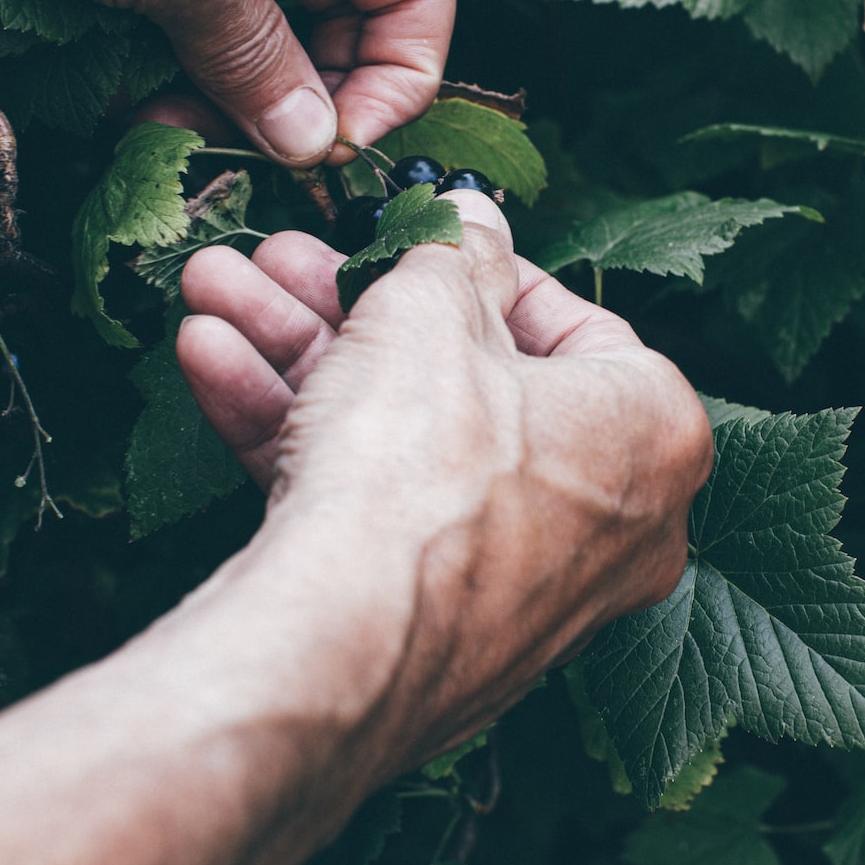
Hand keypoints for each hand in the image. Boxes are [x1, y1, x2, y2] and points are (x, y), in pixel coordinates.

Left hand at [0, 0, 453, 163]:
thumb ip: (251, 47)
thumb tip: (308, 135)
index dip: (398, 74)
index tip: (337, 143)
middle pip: (338, 21)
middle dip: (302, 100)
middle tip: (240, 153)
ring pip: (254, 37)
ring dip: (227, 101)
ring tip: (167, 132)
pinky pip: (179, 32)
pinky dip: (167, 80)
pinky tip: (126, 108)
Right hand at [175, 192, 714, 763]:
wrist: (343, 644)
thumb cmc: (420, 466)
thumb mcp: (429, 309)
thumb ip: (453, 252)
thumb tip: (472, 220)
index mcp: (653, 431)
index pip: (575, 325)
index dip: (477, 269)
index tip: (413, 242)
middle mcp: (611, 519)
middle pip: (467, 381)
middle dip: (351, 308)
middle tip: (283, 258)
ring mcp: (522, 584)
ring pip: (403, 441)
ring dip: (301, 358)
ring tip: (216, 292)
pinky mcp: (436, 627)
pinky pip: (376, 509)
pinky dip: (299, 438)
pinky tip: (211, 364)